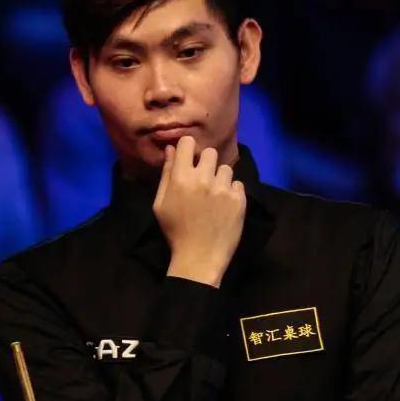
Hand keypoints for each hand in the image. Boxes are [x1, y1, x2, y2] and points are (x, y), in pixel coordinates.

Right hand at [153, 136, 246, 287]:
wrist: (199, 257)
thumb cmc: (175, 231)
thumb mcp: (161, 203)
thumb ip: (166, 174)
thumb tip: (171, 149)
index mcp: (181, 178)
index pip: (188, 143)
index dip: (188, 148)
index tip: (189, 158)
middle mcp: (204, 178)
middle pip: (210, 152)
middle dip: (206, 163)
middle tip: (203, 179)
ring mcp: (224, 188)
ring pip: (226, 168)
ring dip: (220, 178)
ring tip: (215, 195)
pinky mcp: (239, 199)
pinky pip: (238, 184)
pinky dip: (231, 192)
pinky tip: (224, 206)